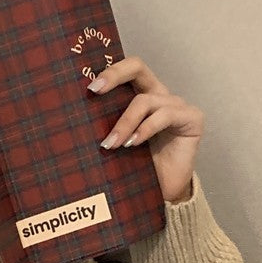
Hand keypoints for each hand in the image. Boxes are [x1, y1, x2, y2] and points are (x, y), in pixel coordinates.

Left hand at [87, 56, 204, 203]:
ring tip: (110, 144)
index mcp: (140, 97)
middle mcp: (159, 96)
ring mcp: (176, 106)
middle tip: (95, 91)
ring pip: (145, 100)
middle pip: (137, 67)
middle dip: (114, 75)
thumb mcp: (116, 145)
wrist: (163, 194)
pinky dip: (145, 129)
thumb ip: (103, 128)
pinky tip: (133, 144)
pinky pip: (165, 115)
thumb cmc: (138, 170)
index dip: (108, 72)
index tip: (89, 88)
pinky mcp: (192, 119)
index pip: (126, 71)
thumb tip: (69, 119)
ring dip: (124, 122)